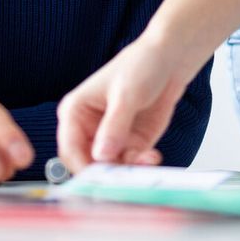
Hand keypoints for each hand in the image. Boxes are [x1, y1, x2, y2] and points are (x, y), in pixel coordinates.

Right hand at [56, 34, 193, 171]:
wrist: (170, 61)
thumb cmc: (141, 66)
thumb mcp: (126, 95)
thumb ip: (114, 126)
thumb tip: (101, 156)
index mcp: (75, 112)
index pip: (69, 149)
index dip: (81, 167)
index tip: (98, 180)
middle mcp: (89, 129)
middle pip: (88, 164)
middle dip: (107, 173)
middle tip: (125, 177)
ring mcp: (111, 139)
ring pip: (111, 168)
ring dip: (128, 171)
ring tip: (146, 160)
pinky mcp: (131, 144)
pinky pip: (131, 165)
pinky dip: (141, 165)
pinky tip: (152, 156)